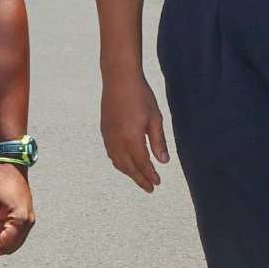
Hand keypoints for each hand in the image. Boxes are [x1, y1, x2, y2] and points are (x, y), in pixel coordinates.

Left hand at [0, 163, 35, 255]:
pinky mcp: (27, 216)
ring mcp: (29, 219)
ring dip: (2, 240)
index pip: (6, 245)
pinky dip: (7, 234)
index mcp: (20, 219)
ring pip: (16, 241)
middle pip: (12, 246)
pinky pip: (18, 233)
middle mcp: (28, 222)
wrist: (11, 167)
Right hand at [101, 75, 168, 191]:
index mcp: (131, 139)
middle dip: (140, 179)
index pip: (142, 164)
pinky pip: (112, 154)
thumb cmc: (140, 96)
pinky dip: (120, 163)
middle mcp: (117, 141)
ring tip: (140, 178)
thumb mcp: (155, 118)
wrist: (119, 79)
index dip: (150, 175)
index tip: (157, 183)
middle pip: (129, 167)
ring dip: (129, 172)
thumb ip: (158, 141)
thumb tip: (163, 162)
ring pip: (118, 163)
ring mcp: (108, 137)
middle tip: (150, 188)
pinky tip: (127, 163)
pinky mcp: (105, 131)